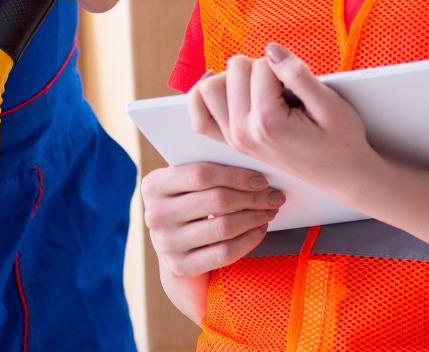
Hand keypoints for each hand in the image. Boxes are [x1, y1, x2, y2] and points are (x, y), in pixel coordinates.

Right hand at [140, 162, 284, 277]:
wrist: (175, 250)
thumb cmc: (189, 205)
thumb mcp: (188, 184)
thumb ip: (209, 170)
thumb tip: (253, 162)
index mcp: (154, 185)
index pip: (202, 174)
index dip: (237, 175)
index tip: (262, 179)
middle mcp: (155, 215)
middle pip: (217, 200)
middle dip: (253, 197)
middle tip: (275, 196)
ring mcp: (166, 243)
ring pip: (224, 226)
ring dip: (255, 217)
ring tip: (270, 210)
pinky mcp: (181, 267)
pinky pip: (225, 252)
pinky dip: (249, 239)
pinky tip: (260, 229)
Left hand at [191, 44, 381, 193]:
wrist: (341, 173)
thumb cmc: (340, 139)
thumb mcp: (330, 103)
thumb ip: (298, 74)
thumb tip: (270, 48)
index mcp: (268, 123)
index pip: (262, 65)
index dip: (285, 66)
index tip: (300, 86)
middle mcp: (243, 132)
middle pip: (235, 68)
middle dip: (260, 68)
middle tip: (284, 86)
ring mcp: (233, 138)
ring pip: (211, 85)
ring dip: (235, 78)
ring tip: (261, 88)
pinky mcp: (230, 141)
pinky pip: (199, 113)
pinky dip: (207, 96)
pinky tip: (228, 88)